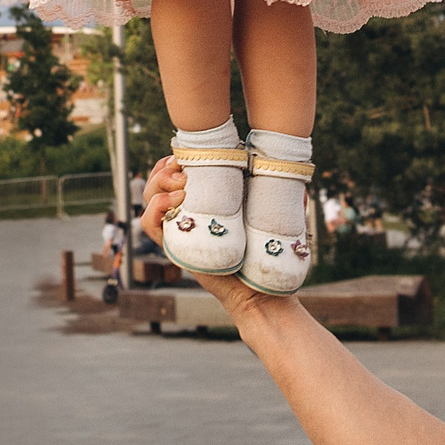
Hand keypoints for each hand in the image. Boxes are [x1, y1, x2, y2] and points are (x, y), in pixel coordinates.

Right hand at [139, 156, 274, 317]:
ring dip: (160, 184)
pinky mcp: (174, 246)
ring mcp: (177, 229)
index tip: (188, 155)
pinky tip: (174, 203)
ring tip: (182, 186)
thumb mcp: (267, 212)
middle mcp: (185, 211)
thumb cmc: (263, 250)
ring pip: (150, 197)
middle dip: (166, 168)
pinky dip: (154, 209)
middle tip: (184, 170)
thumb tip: (295, 172)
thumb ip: (277, 192)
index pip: (175, 170)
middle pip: (158, 179)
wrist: (256, 289)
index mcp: (202, 198)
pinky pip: (150, 224)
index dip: (176, 158)